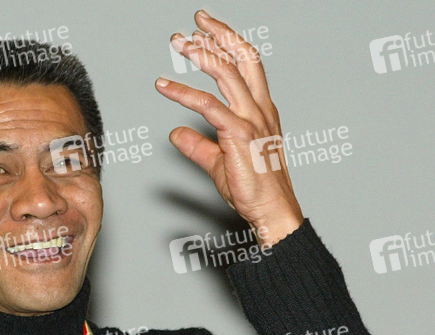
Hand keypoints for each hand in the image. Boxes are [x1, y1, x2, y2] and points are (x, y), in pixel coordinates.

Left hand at [157, 9, 303, 246]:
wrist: (270, 211)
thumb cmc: (254, 190)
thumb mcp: (219, 162)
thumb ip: (198, 146)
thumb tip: (176, 133)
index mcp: (261, 111)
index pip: (247, 66)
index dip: (228, 43)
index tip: (206, 30)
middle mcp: (259, 110)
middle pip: (242, 58)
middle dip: (218, 34)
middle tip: (194, 22)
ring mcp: (251, 120)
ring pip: (226, 74)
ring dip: (201, 53)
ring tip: (179, 42)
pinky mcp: (238, 135)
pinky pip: (208, 106)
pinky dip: (183, 93)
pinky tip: (164, 86)